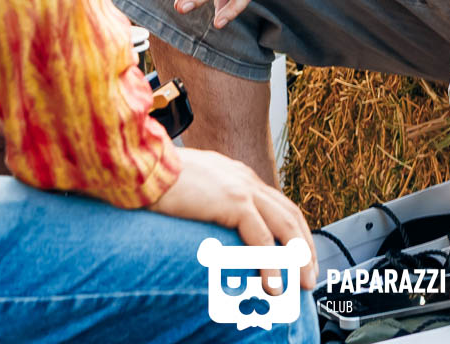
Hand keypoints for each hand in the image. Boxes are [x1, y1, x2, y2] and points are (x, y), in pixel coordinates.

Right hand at [152, 148, 315, 289]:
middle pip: (290, 214)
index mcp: (237, 175)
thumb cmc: (154, 180)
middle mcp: (245, 178)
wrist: (140, 164)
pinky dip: (272, 262)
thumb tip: (209, 226)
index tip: (298, 256)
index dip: (293, 231)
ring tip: (302, 284)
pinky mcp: (232, 200)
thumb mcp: (190, 190)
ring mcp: (240, 187)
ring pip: (284, 225)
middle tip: (309, 275)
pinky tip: (273, 284)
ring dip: (297, 257)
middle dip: (305, 247)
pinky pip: (261, 237)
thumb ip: (207, 203)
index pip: (277, 204)